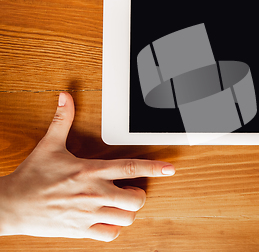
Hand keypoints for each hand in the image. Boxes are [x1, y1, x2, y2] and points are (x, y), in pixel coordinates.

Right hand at [0, 92, 174, 241]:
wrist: (10, 205)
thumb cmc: (32, 176)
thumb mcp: (49, 145)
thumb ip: (62, 120)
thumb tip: (65, 96)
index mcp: (90, 171)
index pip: (131, 167)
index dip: (154, 168)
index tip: (170, 169)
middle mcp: (94, 193)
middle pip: (136, 199)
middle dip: (139, 194)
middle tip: (129, 190)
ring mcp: (88, 214)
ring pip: (126, 218)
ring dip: (128, 212)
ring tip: (118, 204)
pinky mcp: (80, 230)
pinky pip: (110, 235)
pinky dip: (114, 229)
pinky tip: (107, 219)